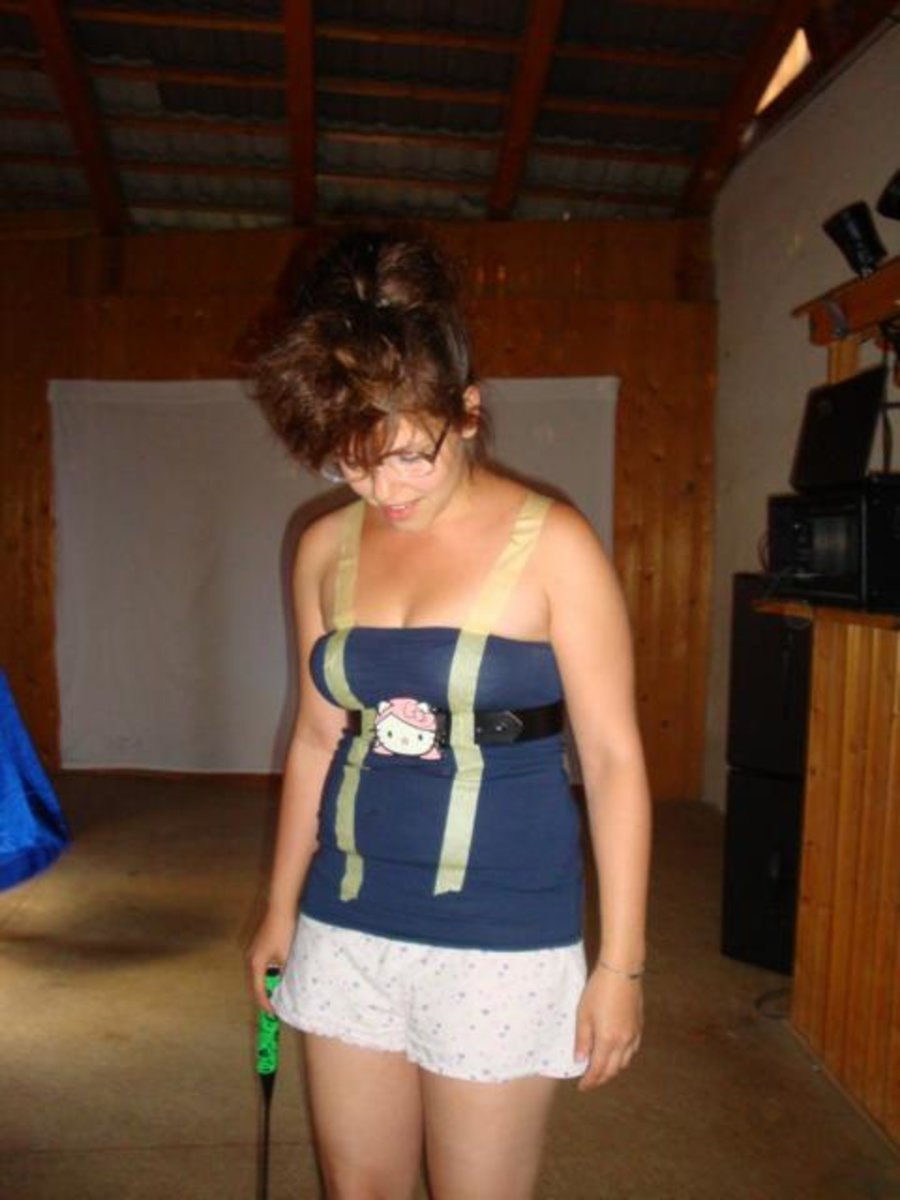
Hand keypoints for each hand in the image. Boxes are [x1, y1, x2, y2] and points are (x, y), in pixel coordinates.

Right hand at [247, 907, 294, 1012]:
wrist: (281, 908)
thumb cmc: (284, 932)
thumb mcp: (286, 957)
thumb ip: (284, 974)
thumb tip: (285, 988)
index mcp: (255, 964)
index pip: (258, 991)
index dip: (266, 1004)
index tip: (273, 1013)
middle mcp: (250, 958)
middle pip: (253, 984)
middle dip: (262, 997)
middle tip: (273, 1008)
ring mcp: (252, 951)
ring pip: (255, 975)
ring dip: (264, 985)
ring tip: (275, 994)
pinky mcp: (257, 945)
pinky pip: (259, 966)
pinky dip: (265, 975)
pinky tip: (275, 976)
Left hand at [574, 964, 642, 1090]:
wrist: (622, 971)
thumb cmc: (598, 990)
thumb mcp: (583, 1014)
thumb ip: (582, 1039)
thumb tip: (580, 1059)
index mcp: (607, 1041)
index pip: (598, 1070)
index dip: (590, 1081)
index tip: (582, 1087)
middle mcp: (624, 1042)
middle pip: (613, 1070)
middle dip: (601, 1078)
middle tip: (590, 1080)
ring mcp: (634, 1035)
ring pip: (624, 1062)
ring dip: (613, 1069)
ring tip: (601, 1068)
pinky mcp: (639, 1026)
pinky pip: (632, 1050)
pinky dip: (623, 1058)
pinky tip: (617, 1053)